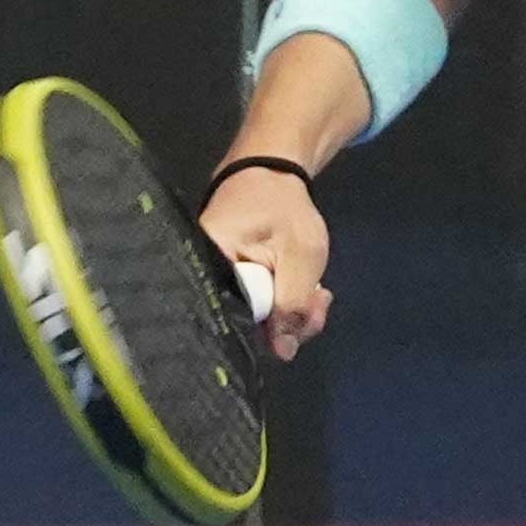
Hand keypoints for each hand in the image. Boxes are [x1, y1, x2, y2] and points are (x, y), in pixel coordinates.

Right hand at [195, 157, 335, 361]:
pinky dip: (285, 301)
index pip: (234, 316)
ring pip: (256, 316)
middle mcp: (204, 276)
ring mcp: (219, 279)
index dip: (270, 330)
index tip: (301, 328)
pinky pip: (257, 303)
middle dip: (289, 322)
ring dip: (293, 312)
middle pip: (245, 321)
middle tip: (320, 306)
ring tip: (320, 295)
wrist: (273, 172)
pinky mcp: (234, 280)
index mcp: (208, 264)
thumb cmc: (283, 206)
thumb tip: (283, 353)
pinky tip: (307, 293)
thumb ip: (292, 305)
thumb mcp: (300, 255)